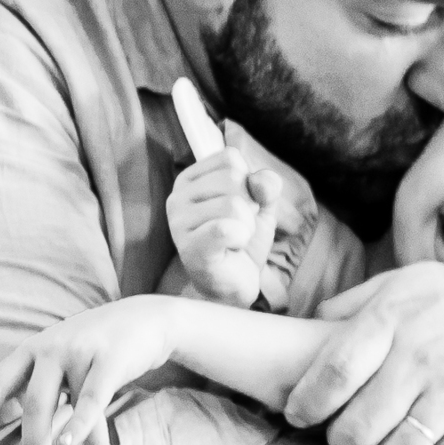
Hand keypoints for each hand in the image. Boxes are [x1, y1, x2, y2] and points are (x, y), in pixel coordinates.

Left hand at [0, 297, 179, 444]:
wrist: (145, 319)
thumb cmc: (93, 347)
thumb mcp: (56, 362)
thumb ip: (28, 387)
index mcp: (32, 350)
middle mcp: (51, 348)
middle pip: (32, 403)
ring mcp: (81, 352)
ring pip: (61, 407)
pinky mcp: (111, 360)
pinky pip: (93, 400)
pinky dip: (82, 427)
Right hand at [166, 139, 280, 307]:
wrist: (233, 286)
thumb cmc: (241, 243)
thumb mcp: (260, 206)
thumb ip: (266, 186)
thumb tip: (260, 181)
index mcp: (190, 179)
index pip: (229, 157)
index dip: (248, 182)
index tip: (241, 207)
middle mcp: (178, 197)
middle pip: (233, 178)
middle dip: (250, 206)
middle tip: (238, 229)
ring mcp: (179, 223)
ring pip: (234, 204)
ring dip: (247, 227)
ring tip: (234, 241)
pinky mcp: (190, 247)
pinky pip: (227, 228)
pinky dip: (241, 239)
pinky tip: (231, 250)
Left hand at [283, 263, 443, 444]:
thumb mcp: (406, 284)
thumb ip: (353, 306)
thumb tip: (301, 330)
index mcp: (393, 319)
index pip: (333, 373)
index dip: (306, 404)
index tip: (299, 415)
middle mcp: (422, 357)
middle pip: (356, 428)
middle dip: (339, 442)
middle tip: (342, 437)